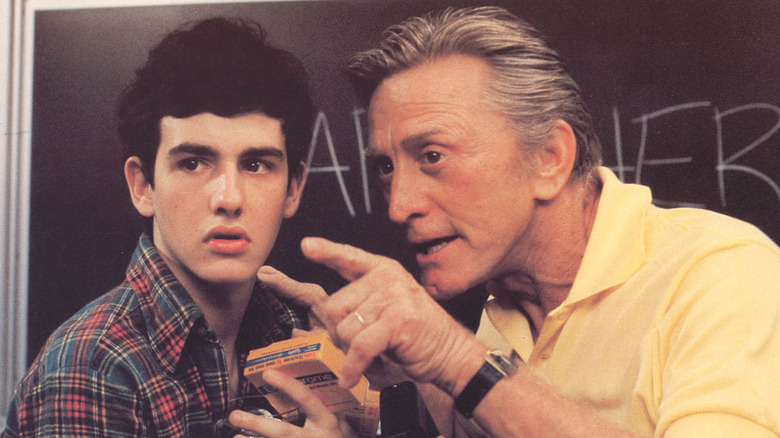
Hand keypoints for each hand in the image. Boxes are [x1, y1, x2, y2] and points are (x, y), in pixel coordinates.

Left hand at [227, 369, 356, 437]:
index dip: (287, 385)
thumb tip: (305, 341)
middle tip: (234, 415)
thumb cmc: (342, 435)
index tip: (268, 372)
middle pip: (284, 432)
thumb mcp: (341, 413)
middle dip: (258, 424)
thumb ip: (325, 384)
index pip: (306, 399)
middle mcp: (316, 437)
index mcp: (327, 420)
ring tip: (234, 437)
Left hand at [267, 237, 486, 395]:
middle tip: (359, 345)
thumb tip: (321, 319)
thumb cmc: (416, 335)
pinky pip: (360, 347)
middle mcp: (388, 278)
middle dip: (340, 333)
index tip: (307, 245)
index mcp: (385, 271)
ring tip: (370, 356)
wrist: (450, 354)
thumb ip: (360, 305)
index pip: (350, 258)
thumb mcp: (388, 309)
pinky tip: (352, 378)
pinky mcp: (397, 320)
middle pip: (336, 306)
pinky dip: (353, 367)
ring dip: (350, 352)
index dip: (326, 252)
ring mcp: (394, 297)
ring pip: (345, 329)